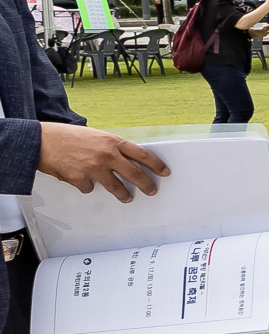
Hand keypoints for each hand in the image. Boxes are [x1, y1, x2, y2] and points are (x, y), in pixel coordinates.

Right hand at [39, 125, 166, 202]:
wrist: (40, 140)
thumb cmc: (66, 136)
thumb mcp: (94, 136)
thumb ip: (110, 147)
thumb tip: (125, 160)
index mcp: (112, 141)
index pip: (142, 154)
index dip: (156, 165)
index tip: (164, 172)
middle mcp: (107, 155)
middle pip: (135, 174)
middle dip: (146, 184)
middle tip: (151, 190)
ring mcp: (94, 168)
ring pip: (117, 187)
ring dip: (123, 194)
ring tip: (127, 197)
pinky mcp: (80, 179)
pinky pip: (90, 188)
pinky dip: (87, 186)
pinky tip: (81, 180)